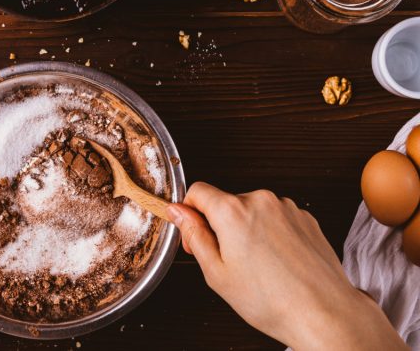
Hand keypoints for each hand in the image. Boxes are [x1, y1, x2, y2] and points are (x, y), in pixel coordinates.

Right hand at [166, 182, 407, 350]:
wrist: (325, 312)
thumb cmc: (271, 300)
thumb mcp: (216, 272)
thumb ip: (193, 235)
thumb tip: (178, 211)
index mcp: (232, 211)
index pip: (197, 191)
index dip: (190, 213)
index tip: (194, 233)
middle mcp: (260, 200)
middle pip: (225, 202)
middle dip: (220, 226)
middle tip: (228, 262)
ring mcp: (286, 207)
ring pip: (251, 211)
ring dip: (247, 230)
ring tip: (258, 266)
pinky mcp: (305, 217)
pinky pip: (275, 217)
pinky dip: (270, 234)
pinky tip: (277, 262)